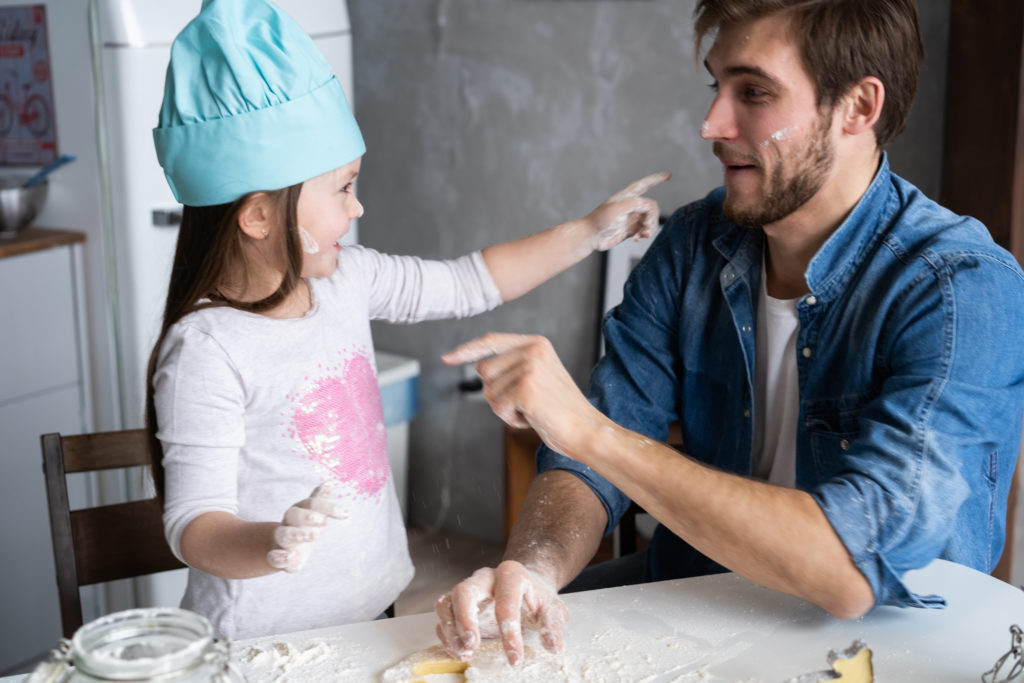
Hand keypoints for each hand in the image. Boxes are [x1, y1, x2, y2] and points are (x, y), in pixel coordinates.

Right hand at [266, 482, 346, 571]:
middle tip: (325, 521)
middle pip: (293, 515)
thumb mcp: (310, 514)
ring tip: (316, 535)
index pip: (311, 504)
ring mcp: (281, 540)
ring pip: (283, 535)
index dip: (327, 507)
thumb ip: (319, 500)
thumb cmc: (301, 527)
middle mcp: (288, 523)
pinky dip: (279, 557)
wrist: (281, 548)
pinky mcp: (277, 558)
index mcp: (298, 511)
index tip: (346, 514)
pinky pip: (273, 557)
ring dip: (297, 534)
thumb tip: (329, 482)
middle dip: (307, 516)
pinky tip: (288, 558)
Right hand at [435, 561, 568, 665]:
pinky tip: (460, 651)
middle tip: (473, 645)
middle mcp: (484, 578)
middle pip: (464, 591)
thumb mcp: (553, 609)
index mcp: (511, 574)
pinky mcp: (457, 603)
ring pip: (446, 602)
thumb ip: (553, 626)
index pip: (506, 600)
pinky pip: (443, 616)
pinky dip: (446, 635)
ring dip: (451, 630)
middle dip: (465, 619)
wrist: (527, 587)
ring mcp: (469, 589)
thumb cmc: (538, 598)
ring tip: (464, 653)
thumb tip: (553, 646)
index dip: (509, 632)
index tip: (515, 658)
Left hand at [441, 333, 602, 455]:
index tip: (447, 358)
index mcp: (536, 343)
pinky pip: (498, 407)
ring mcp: (529, 368)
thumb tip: (479, 366)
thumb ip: (512, 365)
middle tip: (526, 402)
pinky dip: (511, 419)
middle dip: (496, 392)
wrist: (586, 429)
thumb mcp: (538, 376)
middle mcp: (532, 350)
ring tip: (532, 410)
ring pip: (489, 392)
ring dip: (505, 408)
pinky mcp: (526, 389)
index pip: (491, 341)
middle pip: (484, 370)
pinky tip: (533, 418)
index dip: (467, 350)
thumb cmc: (560, 410)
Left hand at [584, 171, 669, 251]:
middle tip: (646, 228)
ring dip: (649, 228)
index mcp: (626, 196)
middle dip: (652, 218)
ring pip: (650, 220)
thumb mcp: (616, 209)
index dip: (656, 179)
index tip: (668, 175)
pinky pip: (645, 230)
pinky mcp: (631, 229)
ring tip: (642, 235)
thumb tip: (647, 205)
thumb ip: (633, 204)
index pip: (644, 184)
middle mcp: (630, 206)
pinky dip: (645, 234)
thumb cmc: (599, 221)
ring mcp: (632, 218)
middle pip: (651, 207)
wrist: (591, 237)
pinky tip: (638, 239)